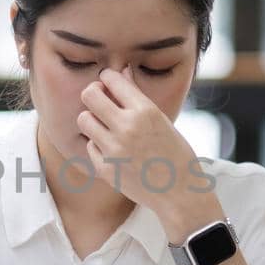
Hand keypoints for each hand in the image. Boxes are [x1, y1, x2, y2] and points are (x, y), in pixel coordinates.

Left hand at [76, 66, 199, 214]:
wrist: (180, 193)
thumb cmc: (175, 153)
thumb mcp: (161, 119)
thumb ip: (136, 96)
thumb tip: (121, 71)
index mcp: (145, 111)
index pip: (111, 79)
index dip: (107, 78)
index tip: (109, 84)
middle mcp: (127, 127)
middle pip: (89, 95)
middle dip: (93, 94)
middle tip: (100, 101)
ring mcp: (114, 149)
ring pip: (83, 120)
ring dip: (92, 120)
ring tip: (105, 126)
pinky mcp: (105, 168)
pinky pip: (89, 146)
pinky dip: (98, 146)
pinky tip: (113, 150)